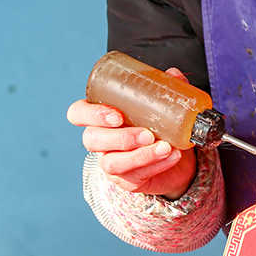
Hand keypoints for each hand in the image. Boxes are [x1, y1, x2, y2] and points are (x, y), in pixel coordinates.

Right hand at [68, 66, 196, 199]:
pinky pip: (135, 175)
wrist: (177, 159)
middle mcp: (100, 140)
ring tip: (165, 147)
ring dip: (140, 155)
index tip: (117, 115)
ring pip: (112, 163)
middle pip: (92, 139)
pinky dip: (156, 165)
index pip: (78, 113)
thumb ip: (167, 89)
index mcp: (102, 116)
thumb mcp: (164, 106)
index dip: (91, 114)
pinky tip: (173, 156)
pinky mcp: (126, 180)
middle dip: (121, 137)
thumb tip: (173, 74)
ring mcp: (111, 161)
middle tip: (148, 134)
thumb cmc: (161, 127)